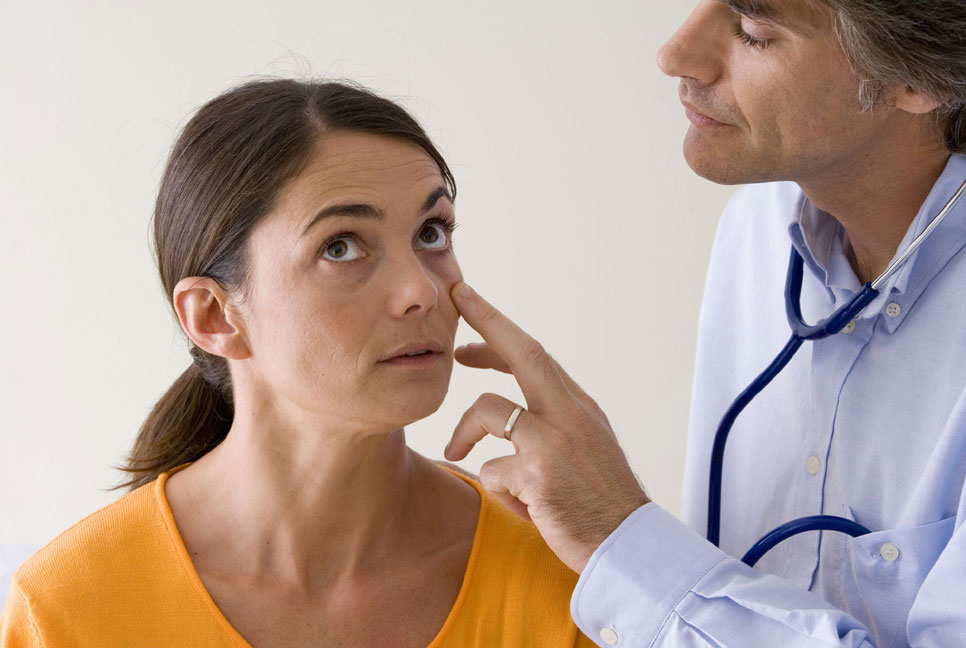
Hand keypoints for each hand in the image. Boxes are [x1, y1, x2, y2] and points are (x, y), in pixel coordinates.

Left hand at [445, 282, 649, 572]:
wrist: (629, 546)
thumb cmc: (601, 502)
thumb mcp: (586, 449)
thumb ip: (554, 424)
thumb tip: (510, 413)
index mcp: (580, 407)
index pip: (537, 354)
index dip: (500, 328)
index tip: (473, 306)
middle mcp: (570, 414)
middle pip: (523, 352)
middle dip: (487, 320)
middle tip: (456, 299)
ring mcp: (554, 441)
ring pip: (486, 410)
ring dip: (463, 432)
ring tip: (456, 452)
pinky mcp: (537, 474)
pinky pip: (489, 471)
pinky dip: (498, 490)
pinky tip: (523, 509)